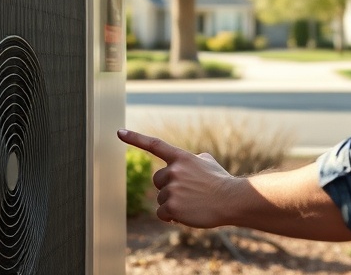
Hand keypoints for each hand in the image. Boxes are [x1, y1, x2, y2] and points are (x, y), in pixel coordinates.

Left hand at [118, 129, 237, 227]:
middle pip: (158, 180)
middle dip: (168, 187)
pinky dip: (172, 217)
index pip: (155, 145)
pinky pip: (162, 213)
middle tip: (187, 193)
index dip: (135, 138)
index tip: (119, 132)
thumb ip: (193, 160)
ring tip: (192, 203)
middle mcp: (173, 170)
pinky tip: (187, 214)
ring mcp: (172, 188)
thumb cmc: (221, 182)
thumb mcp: (208, 163)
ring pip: (161, 199)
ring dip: (173, 203)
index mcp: (181, 158)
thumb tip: (193, 160)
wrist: (231, 199)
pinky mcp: (171, 206)